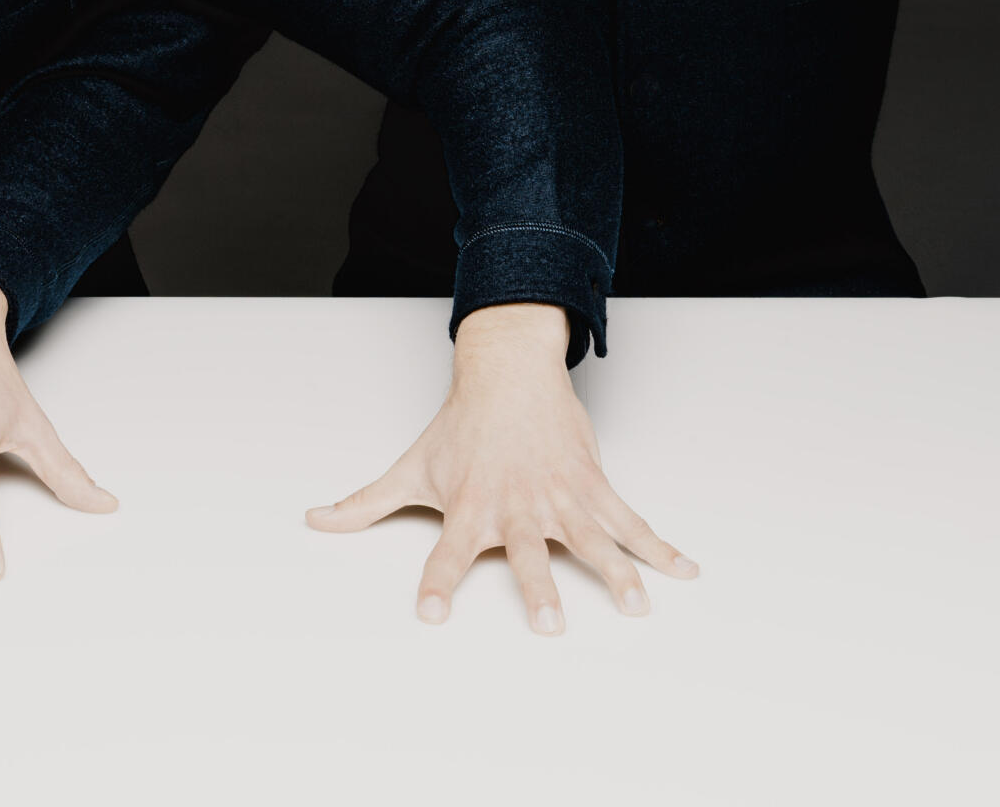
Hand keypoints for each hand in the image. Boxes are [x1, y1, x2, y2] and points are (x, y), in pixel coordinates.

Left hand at [308, 302, 694, 631]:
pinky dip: (660, 546)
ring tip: (637, 605)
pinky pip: (629, 520)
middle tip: (551, 626)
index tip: (432, 614)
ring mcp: (558, 497)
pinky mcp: (591, 485)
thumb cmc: (459, 428)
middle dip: (540, 590)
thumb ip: (364, 504)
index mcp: (469, 508)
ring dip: (616, 573)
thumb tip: (314, 521)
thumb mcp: (410, 467)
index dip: (438, 583)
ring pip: (591, 541)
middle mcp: (515, 507)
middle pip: (527, 556)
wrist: (507, 373)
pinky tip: (685, 569)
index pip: (445, 554)